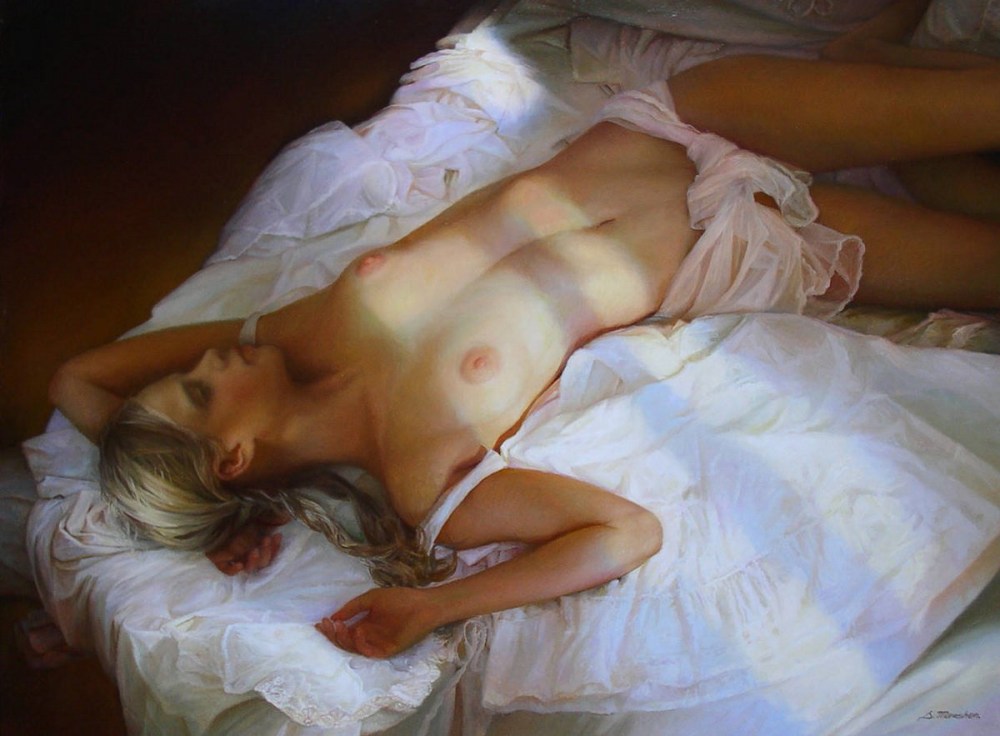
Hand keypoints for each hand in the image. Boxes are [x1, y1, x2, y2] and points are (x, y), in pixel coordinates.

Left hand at [205, 512, 289, 574]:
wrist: (213, 508)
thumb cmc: (237, 510)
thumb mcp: (257, 512)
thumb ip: (271, 516)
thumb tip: (286, 517)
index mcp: (255, 542)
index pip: (269, 552)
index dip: (275, 547)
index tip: (277, 536)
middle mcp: (245, 550)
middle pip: (262, 561)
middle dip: (266, 553)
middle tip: (264, 540)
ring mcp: (232, 555)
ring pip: (248, 567)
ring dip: (254, 561)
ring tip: (254, 551)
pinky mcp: (218, 558)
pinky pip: (227, 569)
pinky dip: (234, 569)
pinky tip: (239, 564)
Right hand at [315, 587, 439, 658]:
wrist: (423, 605)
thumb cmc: (399, 599)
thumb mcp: (371, 599)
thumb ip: (353, 607)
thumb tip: (333, 616)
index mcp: (364, 625)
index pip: (344, 631)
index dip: (331, 629)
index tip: (320, 622)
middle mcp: (368, 637)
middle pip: (345, 642)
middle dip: (333, 635)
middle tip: (325, 626)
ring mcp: (377, 645)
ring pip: (354, 648)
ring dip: (343, 639)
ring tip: (337, 626)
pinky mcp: (386, 651)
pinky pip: (368, 652)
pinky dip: (360, 644)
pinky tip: (357, 631)